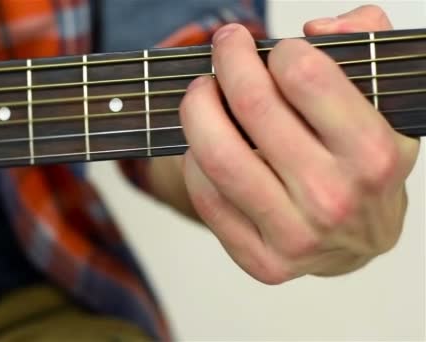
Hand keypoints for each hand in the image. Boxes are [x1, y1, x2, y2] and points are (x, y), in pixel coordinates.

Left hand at [179, 5, 419, 283]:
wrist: (358, 239)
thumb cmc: (364, 163)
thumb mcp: (385, 100)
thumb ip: (365, 44)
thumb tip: (317, 29)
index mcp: (373, 154)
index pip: (304, 76)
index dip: (279, 51)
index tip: (274, 49)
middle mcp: (334, 198)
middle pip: (252, 106)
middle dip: (228, 61)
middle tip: (224, 48)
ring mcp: (295, 235)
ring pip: (217, 155)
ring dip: (197, 107)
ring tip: (201, 91)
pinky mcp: (262, 260)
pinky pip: (206, 197)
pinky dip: (194, 160)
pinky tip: (204, 144)